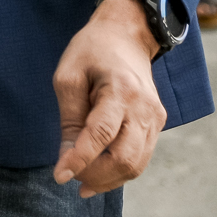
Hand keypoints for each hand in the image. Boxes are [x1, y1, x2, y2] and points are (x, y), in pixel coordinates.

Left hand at [52, 0, 164, 198]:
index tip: (59, 176)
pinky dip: (119, 171)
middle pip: (125, 159)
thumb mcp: (69, 76)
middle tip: (69, 175)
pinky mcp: (157, 124)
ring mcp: (155, 118)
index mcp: (121, 90)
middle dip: (95, 175)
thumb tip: (67, 159)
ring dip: (108, 180)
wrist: (126, 36)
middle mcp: (144, 108)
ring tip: (81, 180)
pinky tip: (98, 172)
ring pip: (136, 166)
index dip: (80, 160)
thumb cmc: (92, 51)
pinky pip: (140, 158)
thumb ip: (69, 119)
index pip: (101, 135)